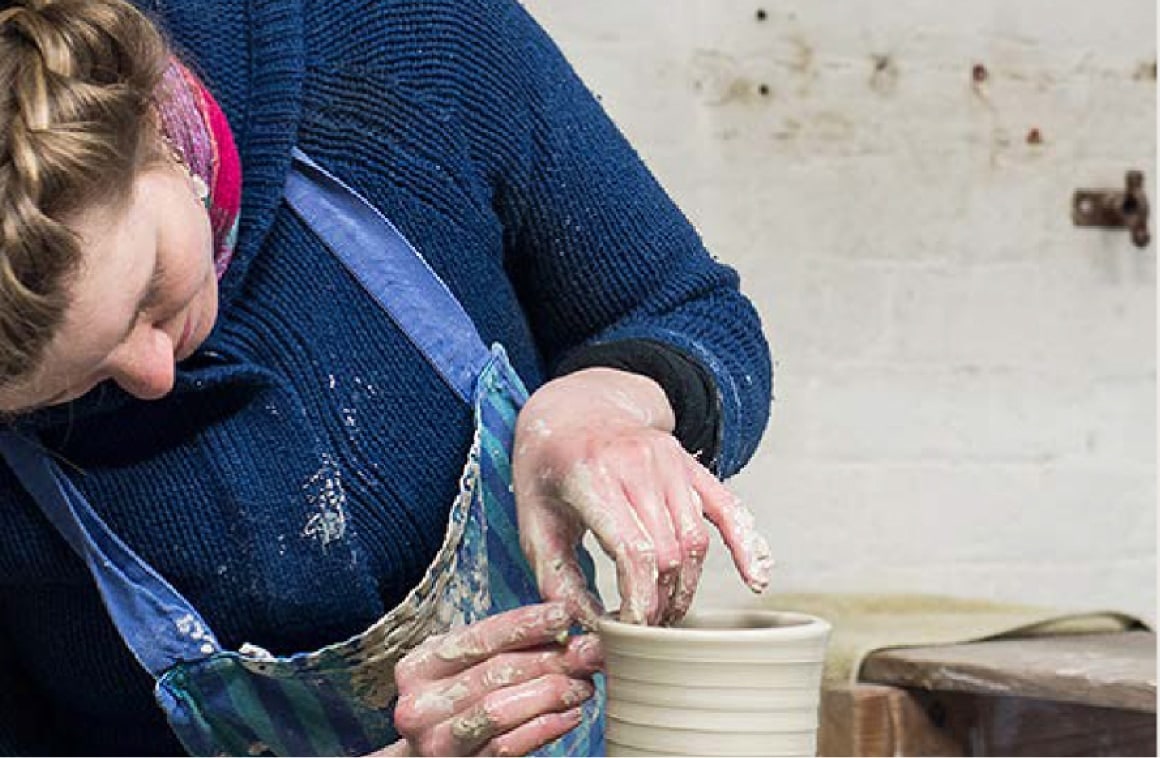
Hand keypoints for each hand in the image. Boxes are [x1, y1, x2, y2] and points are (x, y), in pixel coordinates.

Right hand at [388, 603, 601, 755]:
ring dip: (550, 694)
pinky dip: (543, 729)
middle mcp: (421, 704)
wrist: (424, 754)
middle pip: (495, 673)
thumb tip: (562, 626)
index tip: (564, 613)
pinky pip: (506, 748)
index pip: (479, 638)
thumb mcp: (463, 666)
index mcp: (419, 666)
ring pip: (499, 711)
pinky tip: (569, 715)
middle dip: (550, 659)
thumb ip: (502, 647)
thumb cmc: (451, 701)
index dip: (525, 624)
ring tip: (583, 684)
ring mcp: (438, 741)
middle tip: (589, 652)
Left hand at [512, 367, 772, 626]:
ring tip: (668, 611)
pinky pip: (728, 509)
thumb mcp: (533, 523)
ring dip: (687, 586)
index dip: (638, 602)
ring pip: (696, 541)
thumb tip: (587, 630)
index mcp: (592, 476)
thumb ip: (556, 580)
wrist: (573, 410)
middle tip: (644, 627)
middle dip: (660, 601)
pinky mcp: (690, 465)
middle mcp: (638, 463)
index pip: (633, 552)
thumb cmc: (547, 471)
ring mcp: (670, 461)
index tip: (629, 631)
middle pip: (669, 553)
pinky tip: (756, 579)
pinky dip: (746, 545)